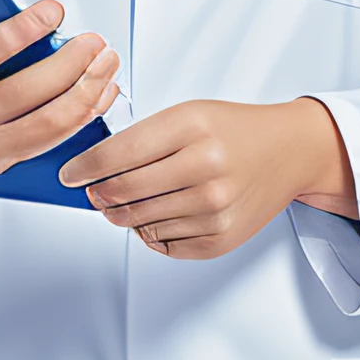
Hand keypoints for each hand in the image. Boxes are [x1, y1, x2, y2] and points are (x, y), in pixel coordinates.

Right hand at [0, 0, 120, 210]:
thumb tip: (51, 13)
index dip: (20, 31)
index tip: (55, 10)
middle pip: (23, 93)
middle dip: (70, 63)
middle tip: (95, 41)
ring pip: (49, 122)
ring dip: (88, 89)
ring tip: (107, 62)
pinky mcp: (7, 165)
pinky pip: (57, 140)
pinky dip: (88, 112)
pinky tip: (104, 90)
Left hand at [58, 97, 356, 258]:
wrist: (289, 151)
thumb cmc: (234, 129)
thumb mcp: (190, 114)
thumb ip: (143, 137)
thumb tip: (93, 171)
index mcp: (193, 127)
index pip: (117, 154)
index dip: (84, 168)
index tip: (69, 174)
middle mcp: (205, 168)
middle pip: (123, 193)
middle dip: (99, 194)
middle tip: (94, 192)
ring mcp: (214, 208)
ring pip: (138, 222)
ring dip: (124, 215)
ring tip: (130, 201)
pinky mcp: (220, 238)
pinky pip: (163, 245)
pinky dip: (151, 232)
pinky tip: (161, 214)